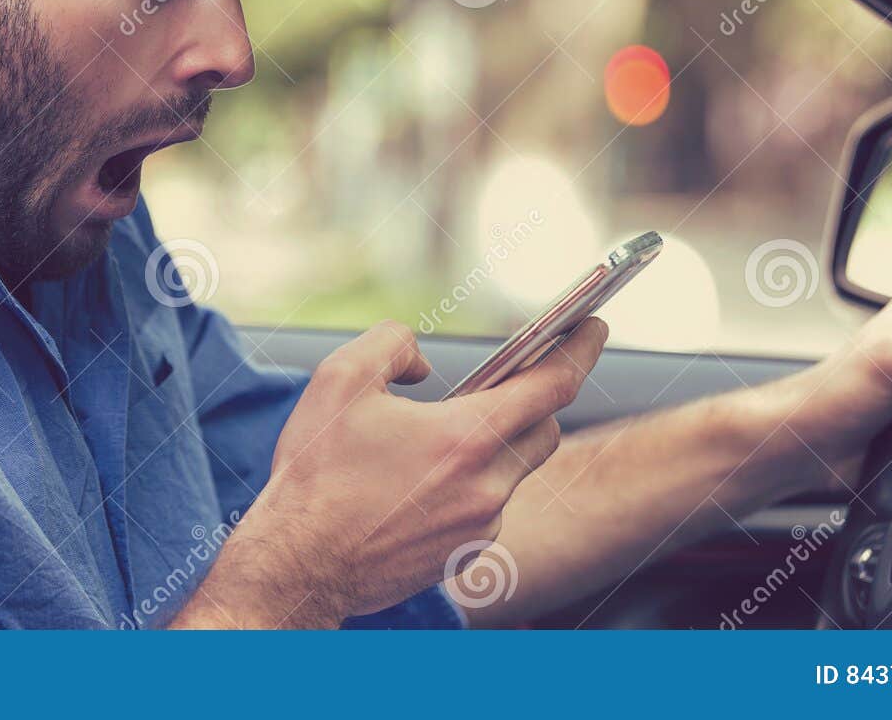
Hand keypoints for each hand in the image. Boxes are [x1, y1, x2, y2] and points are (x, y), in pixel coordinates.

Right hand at [185, 317, 606, 627]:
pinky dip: (471, 483)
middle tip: (511, 378)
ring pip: (514, 471)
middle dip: (536, 400)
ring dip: (495, 445)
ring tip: (445, 433)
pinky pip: (487, 506)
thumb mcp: (341, 378)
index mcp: (466, 438)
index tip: (593, 325)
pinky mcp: (464, 554)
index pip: (552, 386)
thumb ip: (392, 343)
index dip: (580, 349)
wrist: (298, 565)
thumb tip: (422, 363)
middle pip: (544, 430)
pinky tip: (423, 480)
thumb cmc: (316, 474)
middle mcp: (486, 486)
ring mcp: (479, 525)